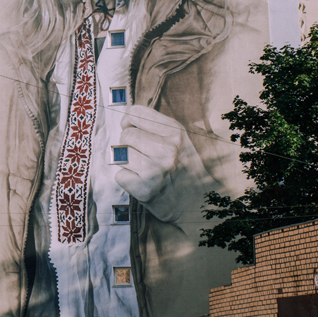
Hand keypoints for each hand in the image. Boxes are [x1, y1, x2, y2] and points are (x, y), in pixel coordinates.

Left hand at [114, 105, 207, 221]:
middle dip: (128, 144)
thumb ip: (155, 126)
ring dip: (127, 162)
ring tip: (143, 169)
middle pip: (125, 135)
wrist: (198, 203)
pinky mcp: (145, 190)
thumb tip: (125, 119)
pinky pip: (119, 176)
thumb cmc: (183, 168)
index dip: (128, 121)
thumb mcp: (179, 140)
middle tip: (143, 156)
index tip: (132, 128)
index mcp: (175, 132)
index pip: (136, 113)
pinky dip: (127, 180)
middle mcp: (167, 149)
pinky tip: (143, 183)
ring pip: (120, 154)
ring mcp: (155, 170)